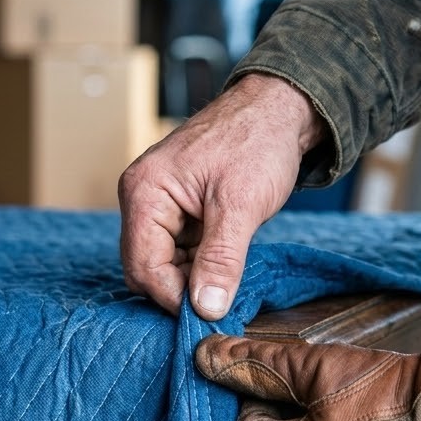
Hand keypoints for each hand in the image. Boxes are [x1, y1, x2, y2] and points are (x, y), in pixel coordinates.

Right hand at [118, 73, 327, 317]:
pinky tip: (227, 260)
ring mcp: (158, 203)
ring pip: (163, 263)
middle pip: (146, 268)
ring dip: (193, 276)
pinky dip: (200, 262)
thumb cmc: (257, 142)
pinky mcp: (178, 208)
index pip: (143, 267)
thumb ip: (221, 260)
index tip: (211, 312)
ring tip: (230, 274)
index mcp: (145, 193)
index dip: (174, 296)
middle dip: (180, 288)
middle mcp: (142, 198)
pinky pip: (179, 249)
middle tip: (221, 298)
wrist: (278, 109)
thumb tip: (206, 309)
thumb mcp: (241, 205)